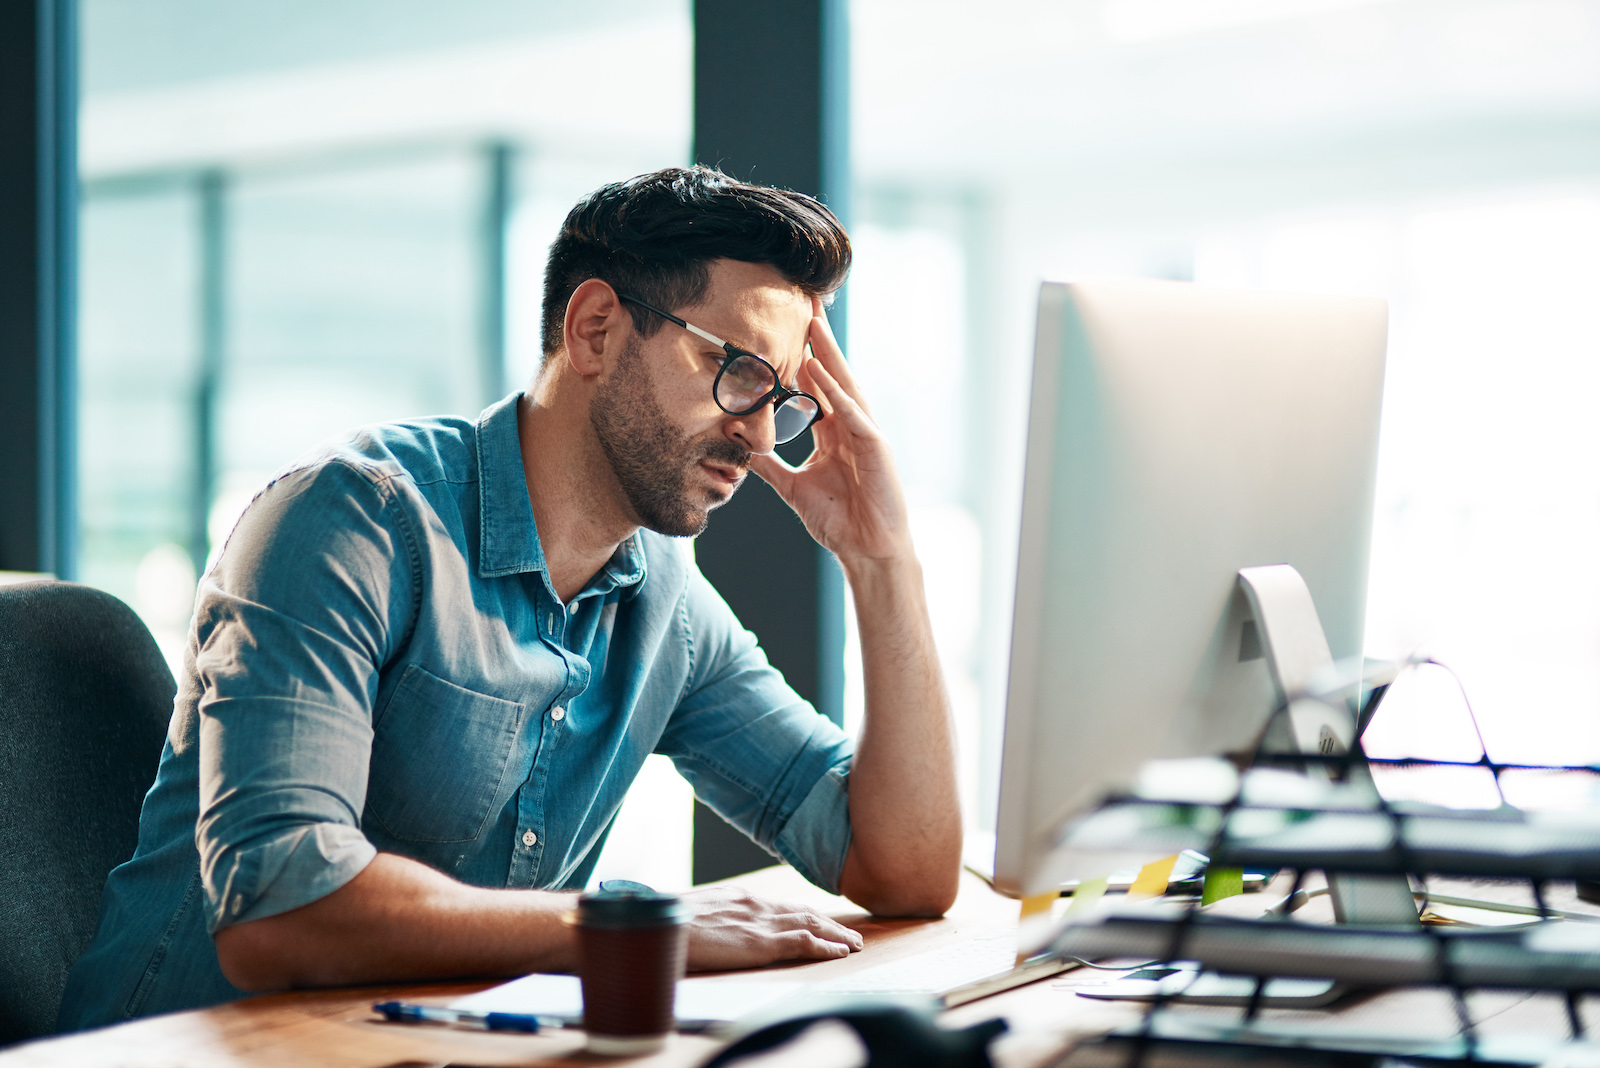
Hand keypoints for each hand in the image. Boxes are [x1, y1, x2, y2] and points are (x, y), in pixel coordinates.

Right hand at [680, 885, 863, 971]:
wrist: (658, 923)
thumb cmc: (669, 924)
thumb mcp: (696, 914)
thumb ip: (716, 919)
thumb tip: (718, 928)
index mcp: (740, 898)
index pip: (782, 905)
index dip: (806, 914)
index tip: (822, 921)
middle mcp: (755, 904)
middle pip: (802, 911)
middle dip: (829, 922)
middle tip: (850, 933)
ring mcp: (759, 922)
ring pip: (810, 923)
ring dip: (836, 933)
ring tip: (854, 943)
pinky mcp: (759, 942)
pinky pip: (802, 943)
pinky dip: (825, 946)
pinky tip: (840, 952)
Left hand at [747, 301, 913, 567]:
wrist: (867, 550)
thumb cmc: (840, 520)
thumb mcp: (793, 487)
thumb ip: (770, 466)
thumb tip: (741, 449)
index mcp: (833, 433)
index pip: (815, 386)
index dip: (801, 357)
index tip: (784, 328)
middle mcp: (850, 426)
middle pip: (831, 375)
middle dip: (818, 340)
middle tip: (804, 303)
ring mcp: (866, 434)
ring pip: (844, 386)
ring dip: (828, 354)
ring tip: (812, 322)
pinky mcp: (876, 448)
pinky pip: (852, 413)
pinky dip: (835, 391)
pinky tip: (819, 370)